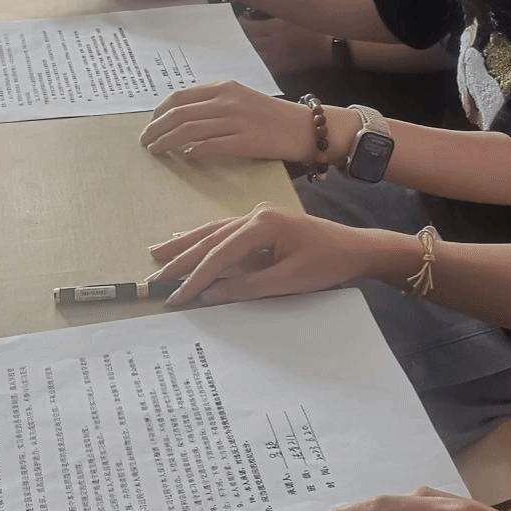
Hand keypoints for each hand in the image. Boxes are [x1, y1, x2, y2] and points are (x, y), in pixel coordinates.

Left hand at [138, 81, 355, 163]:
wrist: (303, 128)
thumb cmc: (270, 116)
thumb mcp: (240, 98)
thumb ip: (213, 103)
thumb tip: (181, 116)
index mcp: (223, 88)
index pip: (179, 97)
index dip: (158, 112)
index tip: (150, 125)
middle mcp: (226, 101)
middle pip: (178, 114)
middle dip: (155, 129)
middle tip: (144, 141)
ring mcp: (235, 121)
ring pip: (188, 131)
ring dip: (166, 142)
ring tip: (155, 150)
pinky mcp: (244, 141)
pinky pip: (209, 146)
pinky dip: (192, 150)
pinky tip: (184, 156)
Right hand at [148, 202, 401, 304]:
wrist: (356, 249)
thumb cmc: (327, 263)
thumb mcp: (287, 281)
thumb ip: (246, 287)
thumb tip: (210, 295)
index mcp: (262, 224)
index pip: (219, 254)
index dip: (195, 278)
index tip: (176, 296)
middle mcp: (256, 214)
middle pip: (210, 238)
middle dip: (181, 258)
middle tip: (155, 277)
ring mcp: (259, 216)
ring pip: (214, 231)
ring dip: (187, 244)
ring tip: (158, 253)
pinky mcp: (263, 223)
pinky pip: (226, 232)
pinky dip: (206, 240)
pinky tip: (189, 243)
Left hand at [240, 14, 334, 75]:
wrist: (331, 47)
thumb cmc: (317, 23)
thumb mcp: (302, 3)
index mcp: (277, 26)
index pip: (249, 26)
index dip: (242, 23)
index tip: (241, 18)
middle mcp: (274, 42)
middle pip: (249, 40)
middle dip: (243, 35)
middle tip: (241, 30)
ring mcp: (276, 57)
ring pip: (253, 53)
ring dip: (248, 48)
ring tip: (247, 42)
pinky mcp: (281, 68)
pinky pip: (262, 65)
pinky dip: (257, 60)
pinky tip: (256, 55)